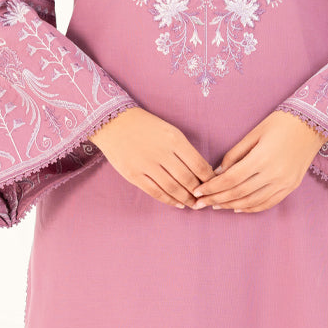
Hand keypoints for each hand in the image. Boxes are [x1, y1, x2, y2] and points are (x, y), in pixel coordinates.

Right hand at [89, 107, 215, 206]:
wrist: (114, 122)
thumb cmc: (146, 126)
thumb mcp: (169, 131)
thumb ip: (184, 150)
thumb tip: (202, 171)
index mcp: (174, 139)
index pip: (199, 165)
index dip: (209, 179)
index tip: (213, 186)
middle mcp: (162, 153)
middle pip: (187, 179)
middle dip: (199, 193)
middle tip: (205, 200)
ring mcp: (146, 165)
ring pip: (173, 188)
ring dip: (186, 199)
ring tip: (193, 205)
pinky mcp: (134, 175)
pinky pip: (155, 192)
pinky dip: (169, 200)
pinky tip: (177, 203)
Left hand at [189, 110, 327, 212]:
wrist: (313, 124)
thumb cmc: (281, 123)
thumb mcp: (254, 133)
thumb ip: (234, 155)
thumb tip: (217, 174)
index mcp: (262, 158)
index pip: (230, 179)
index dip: (212, 188)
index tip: (198, 192)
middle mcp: (274, 174)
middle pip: (239, 193)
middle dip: (216, 199)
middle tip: (200, 204)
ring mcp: (284, 183)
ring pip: (252, 202)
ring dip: (231, 206)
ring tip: (215, 205)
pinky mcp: (291, 187)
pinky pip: (268, 203)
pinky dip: (251, 208)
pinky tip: (237, 208)